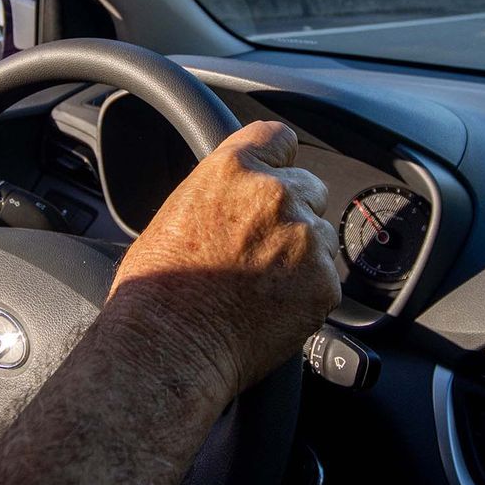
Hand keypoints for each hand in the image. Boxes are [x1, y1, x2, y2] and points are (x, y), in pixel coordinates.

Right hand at [106, 121, 340, 397]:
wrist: (169, 346)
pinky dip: (308, 293)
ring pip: (322, 235)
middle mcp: (275, 194)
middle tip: (262, 248)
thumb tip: (237, 196)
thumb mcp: (178, 213)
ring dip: (303, 254)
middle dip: (294, 212)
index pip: (280, 138)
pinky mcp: (323, 281)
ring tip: (261, 286)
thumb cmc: (157, 291)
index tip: (278, 175)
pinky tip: (272, 308)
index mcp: (234, 169)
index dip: (279, 161)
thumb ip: (222, 193)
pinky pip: (327, 279)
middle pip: (310, 186)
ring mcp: (304, 237)